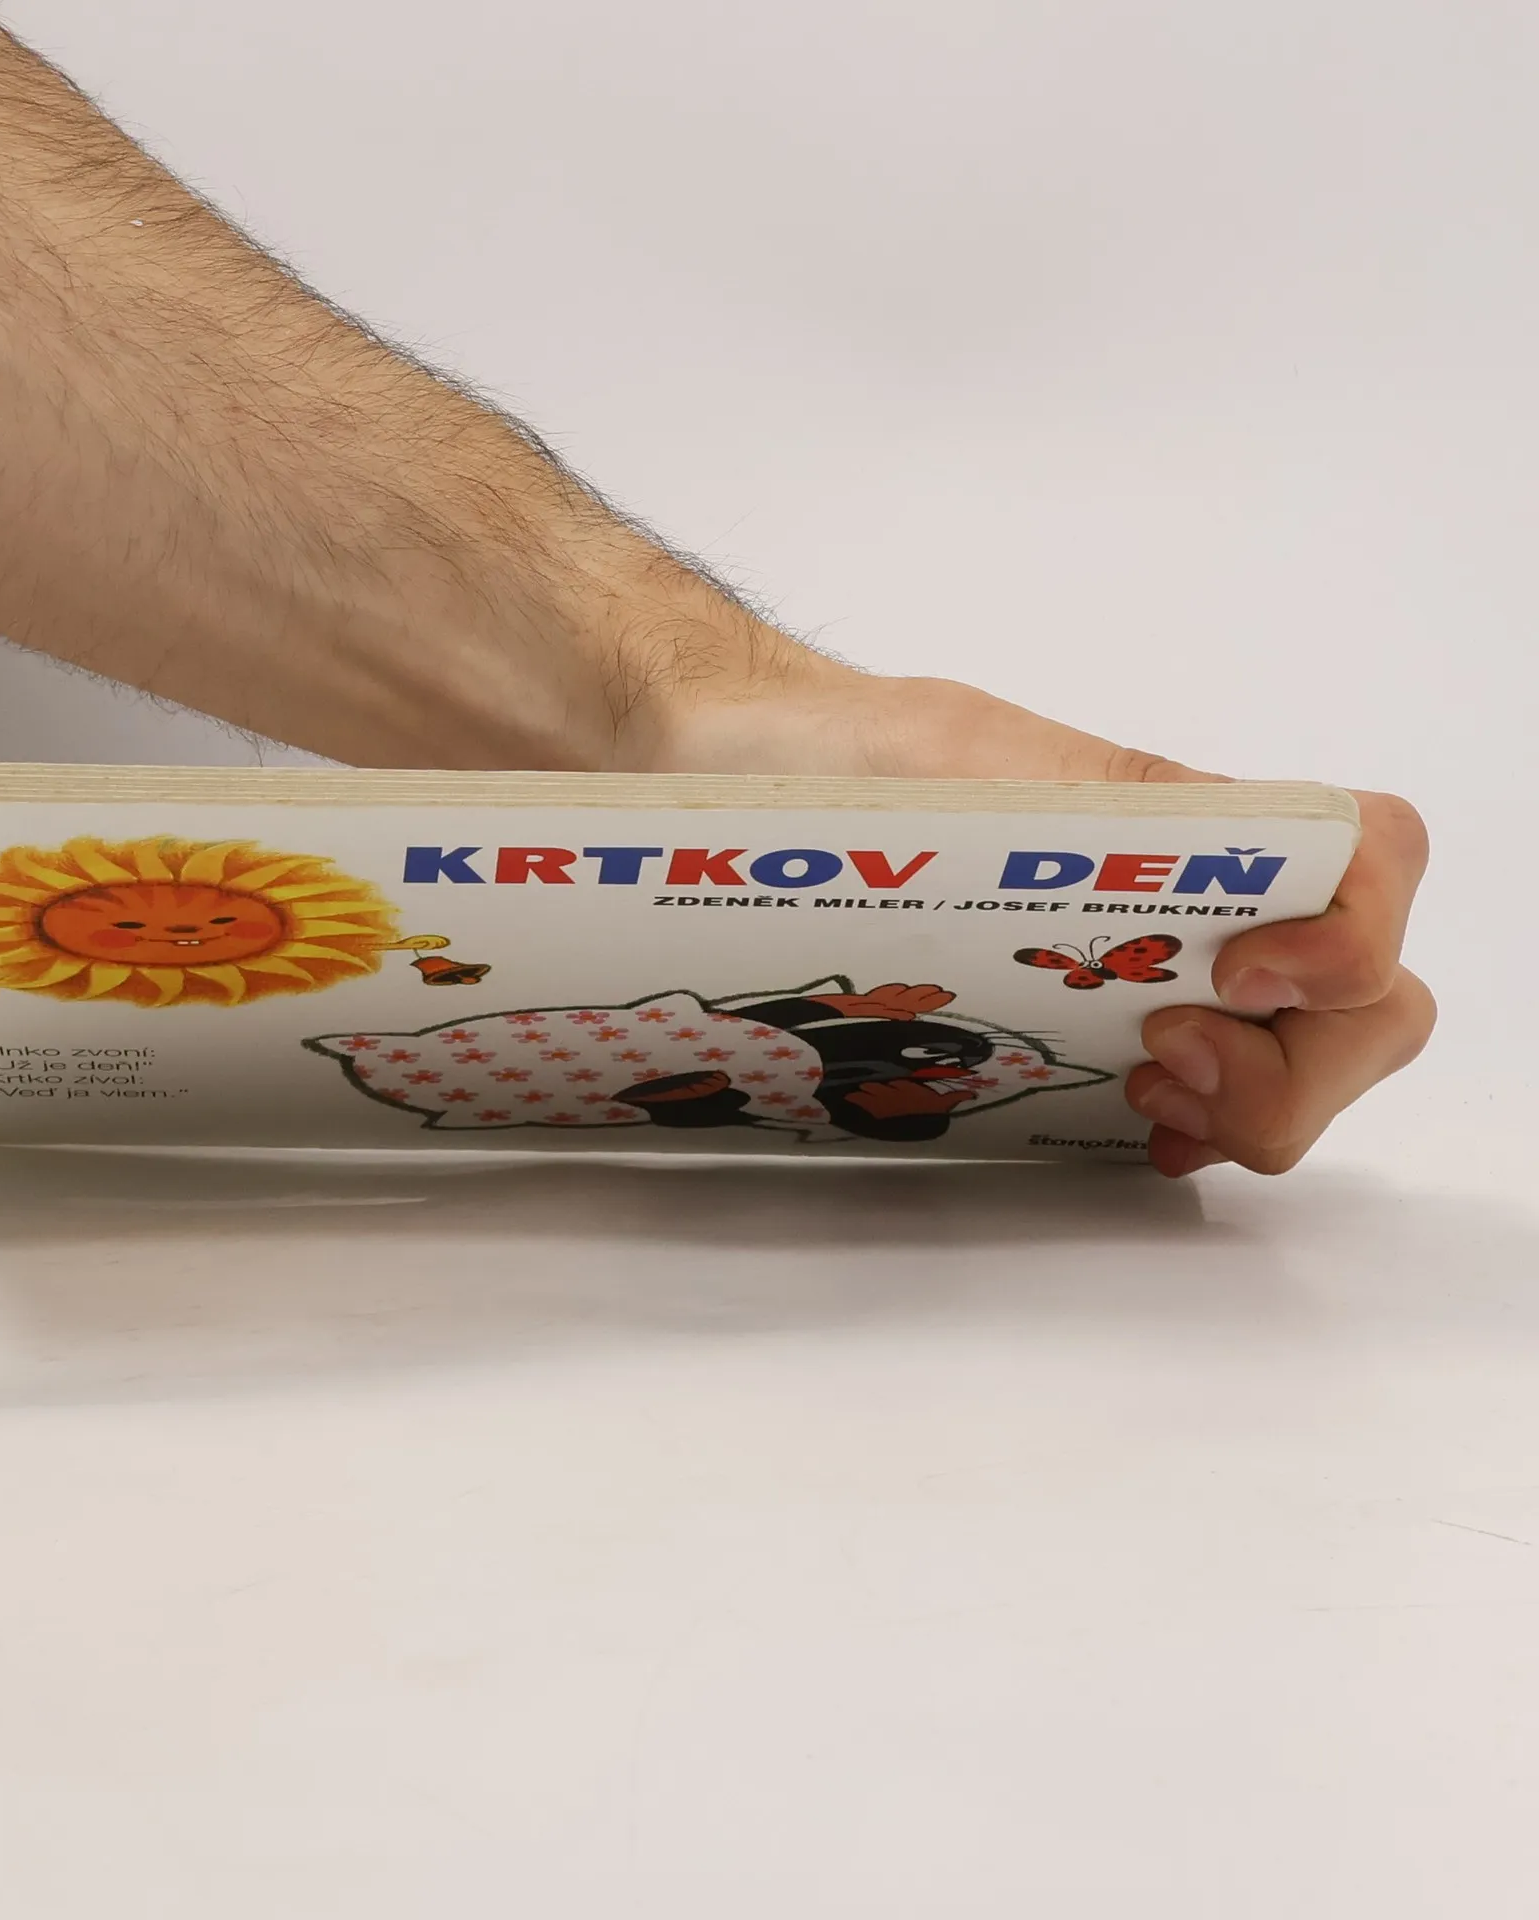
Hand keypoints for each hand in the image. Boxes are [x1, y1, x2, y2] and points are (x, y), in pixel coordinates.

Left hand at [650, 669, 1433, 1175]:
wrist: (712, 775)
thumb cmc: (809, 760)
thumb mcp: (949, 765)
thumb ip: (1083, 802)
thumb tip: (1197, 840)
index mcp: (1169, 821)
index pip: (1371, 854)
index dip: (1352, 938)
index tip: (1233, 979)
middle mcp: (1179, 895)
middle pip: (1364, 999)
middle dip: (1302, 1068)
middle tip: (1160, 1060)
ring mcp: (1139, 962)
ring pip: (1298, 1052)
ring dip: (1255, 1099)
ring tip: (1139, 1089)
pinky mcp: (1077, 1019)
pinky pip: (1198, 1086)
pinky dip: (1196, 1123)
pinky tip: (1126, 1124)